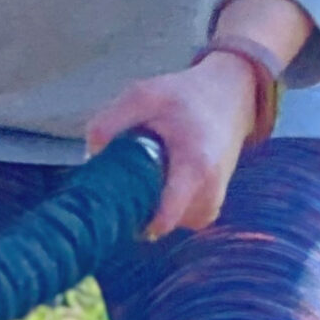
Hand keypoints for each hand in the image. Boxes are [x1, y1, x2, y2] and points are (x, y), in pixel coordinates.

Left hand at [86, 52, 261, 239]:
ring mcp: (215, 198)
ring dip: (156, 207)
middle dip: (141, 208)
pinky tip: (163, 181)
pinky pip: (185, 219)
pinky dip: (170, 207)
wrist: (228, 96)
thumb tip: (91, 155)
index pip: (170, 214)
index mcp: (195, 164)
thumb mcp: (142, 96)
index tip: (119, 212)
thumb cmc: (184, 96)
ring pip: (176, 223)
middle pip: (167, 223)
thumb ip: (110, 122)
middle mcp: (210, 188)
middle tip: (129, 181)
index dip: (140, 221)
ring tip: (150, 174)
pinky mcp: (213, 202)